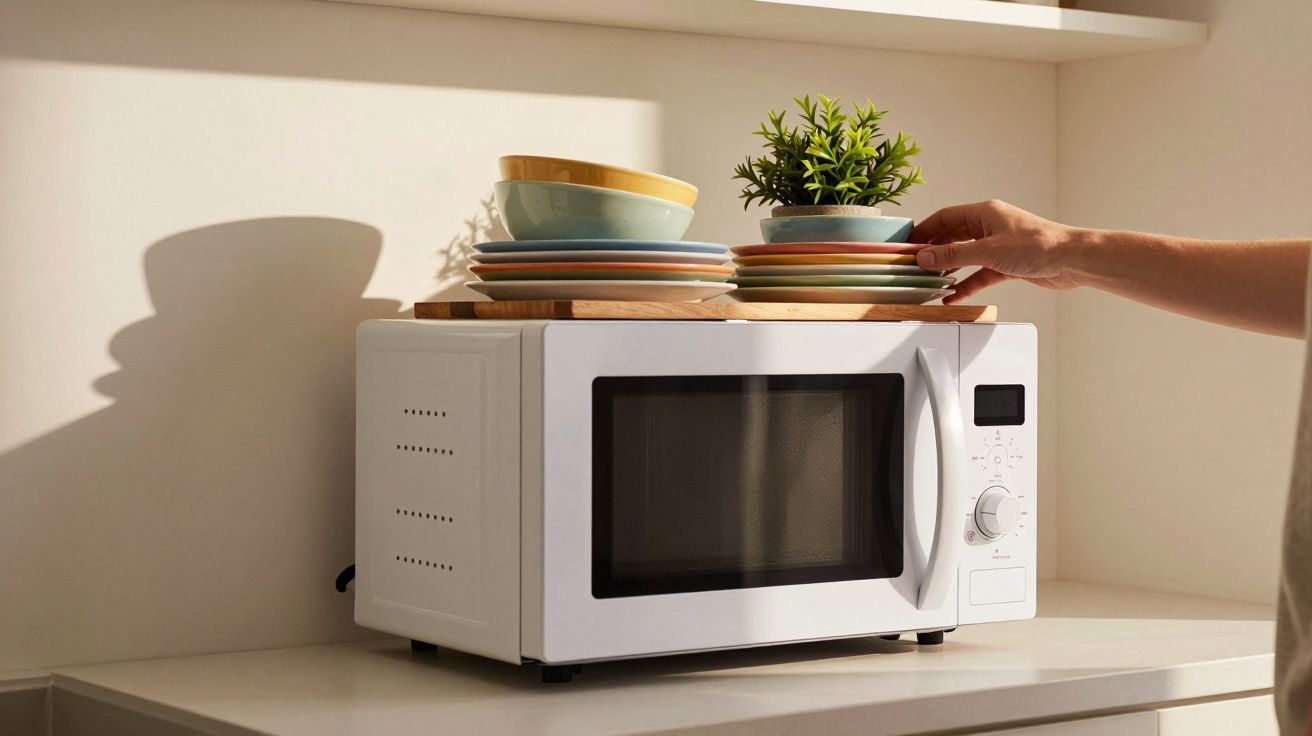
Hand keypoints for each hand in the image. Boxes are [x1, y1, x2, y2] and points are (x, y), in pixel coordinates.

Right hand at [912, 200, 1083, 303]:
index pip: (945, 218)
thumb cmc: (1038, 245)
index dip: (924, 230)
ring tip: (929, 280)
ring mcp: (998, 246)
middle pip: (953, 237)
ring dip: (948, 268)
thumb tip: (926, 256)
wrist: (1071, 260)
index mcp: (984, 213)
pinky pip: (979, 274)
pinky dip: (967, 284)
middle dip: (933, 251)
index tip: (908, 243)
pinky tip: (954, 296)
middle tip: (914, 264)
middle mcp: (990, 227)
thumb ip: (954, 254)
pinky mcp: (1007, 264)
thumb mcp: (988, 250)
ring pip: (965, 256)